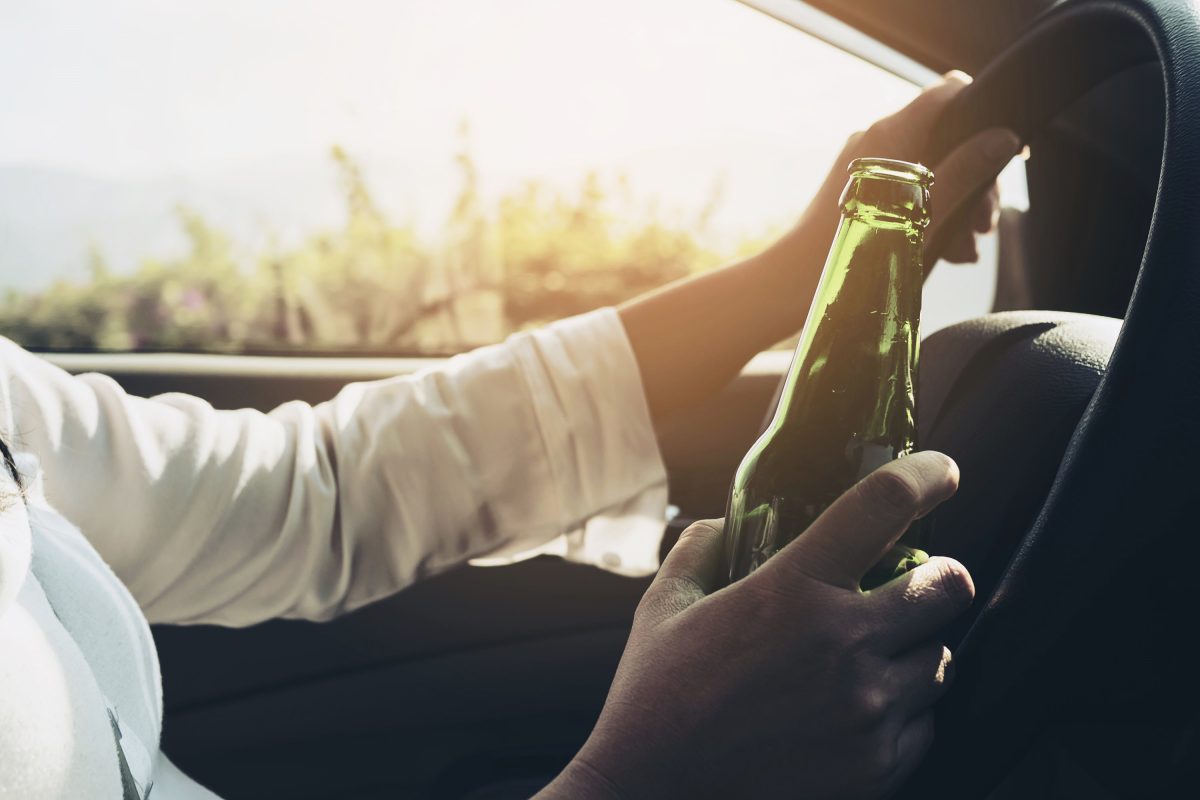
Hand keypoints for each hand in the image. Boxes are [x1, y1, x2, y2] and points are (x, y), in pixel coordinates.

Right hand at [539, 451, 973, 798]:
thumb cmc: (654, 700)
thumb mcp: (662, 608)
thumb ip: (701, 549)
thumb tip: (728, 523)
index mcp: (792, 590)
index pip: (882, 505)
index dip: (926, 476)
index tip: (940, 472)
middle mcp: (844, 644)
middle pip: (949, 587)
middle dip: (942, 577)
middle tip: (918, 582)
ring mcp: (868, 710)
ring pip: (941, 659)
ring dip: (919, 648)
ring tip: (877, 655)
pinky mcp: (877, 768)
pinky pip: (926, 724)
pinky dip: (907, 711)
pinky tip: (863, 710)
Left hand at [787, 71, 1021, 265]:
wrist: (793, 283)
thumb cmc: (855, 251)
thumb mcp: (924, 215)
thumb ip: (966, 172)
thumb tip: (1005, 139)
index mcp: (890, 135)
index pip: (948, 93)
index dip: (984, 110)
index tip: (1006, 147)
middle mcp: (877, 142)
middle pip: (946, 139)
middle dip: (975, 180)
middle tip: (985, 225)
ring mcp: (867, 167)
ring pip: (931, 171)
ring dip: (957, 207)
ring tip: (964, 252)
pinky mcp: (862, 192)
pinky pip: (909, 191)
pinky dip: (931, 216)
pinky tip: (947, 253)